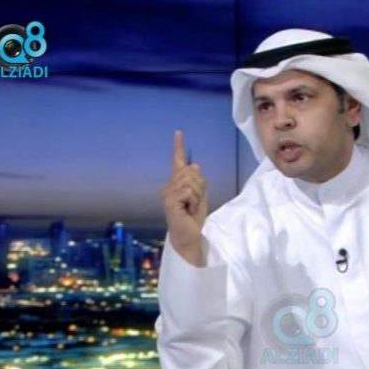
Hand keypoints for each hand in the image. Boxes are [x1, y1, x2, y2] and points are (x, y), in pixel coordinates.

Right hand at [160, 130, 207, 265]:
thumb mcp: (200, 197)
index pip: (178, 162)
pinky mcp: (170, 200)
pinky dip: (194, 201)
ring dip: (197, 195)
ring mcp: (168, 193)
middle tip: (195, 203)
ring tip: (191, 208)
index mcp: (176, 184)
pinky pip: (189, 191)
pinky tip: (188, 211)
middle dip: (200, 187)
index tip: (178, 132)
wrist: (188, 236)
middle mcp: (169, 186)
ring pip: (191, 180)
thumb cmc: (193, 219)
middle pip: (191, 172)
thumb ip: (197, 182)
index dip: (178, 147)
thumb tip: (194, 164)